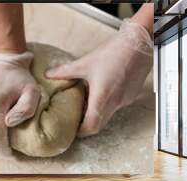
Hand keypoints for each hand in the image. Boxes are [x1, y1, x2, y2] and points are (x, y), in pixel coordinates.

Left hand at [46, 19, 152, 136]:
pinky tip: (101, 92)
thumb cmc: (113, 52)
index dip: (80, 131)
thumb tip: (48, 74)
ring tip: (86, 103)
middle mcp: (115, 103)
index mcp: (102, 97)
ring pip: (108, 116)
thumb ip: (64, 71)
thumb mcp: (85, 63)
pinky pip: (117, 106)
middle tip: (76, 118)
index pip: (91, 126)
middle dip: (87, 125)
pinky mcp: (131, 96)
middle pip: (99, 125)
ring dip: (97, 114)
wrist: (138, 44)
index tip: (72, 128)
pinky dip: (107, 105)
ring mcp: (125, 100)